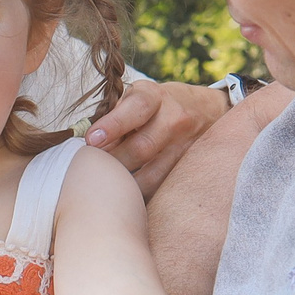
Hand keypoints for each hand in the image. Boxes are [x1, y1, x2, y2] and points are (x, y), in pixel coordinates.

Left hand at [85, 80, 231, 196]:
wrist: (205, 110)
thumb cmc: (156, 106)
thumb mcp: (136, 99)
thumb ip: (114, 119)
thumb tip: (89, 147)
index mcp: (155, 97)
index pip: (136, 108)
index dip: (113, 124)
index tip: (91, 140)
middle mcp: (174, 119)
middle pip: (142, 147)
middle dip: (113, 162)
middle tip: (90, 171)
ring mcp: (185, 146)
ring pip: (152, 175)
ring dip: (125, 184)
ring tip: (105, 187)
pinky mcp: (189, 168)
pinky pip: (160, 188)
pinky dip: (140, 194)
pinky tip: (125, 197)